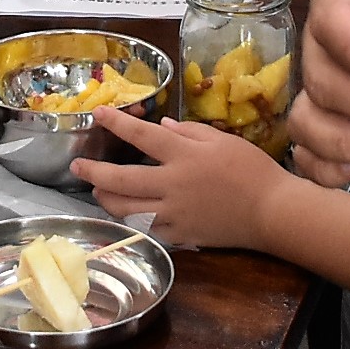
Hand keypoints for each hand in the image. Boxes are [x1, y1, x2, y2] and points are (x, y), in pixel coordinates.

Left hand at [73, 107, 288, 249]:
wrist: (272, 211)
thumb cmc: (252, 170)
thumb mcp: (223, 140)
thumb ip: (189, 132)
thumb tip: (160, 128)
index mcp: (184, 155)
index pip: (142, 136)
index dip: (117, 123)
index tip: (97, 113)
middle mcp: (173, 184)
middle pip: (122, 180)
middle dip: (95, 173)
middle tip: (77, 166)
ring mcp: (175, 212)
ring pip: (128, 209)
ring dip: (107, 199)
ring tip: (97, 191)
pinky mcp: (180, 234)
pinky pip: (148, 227)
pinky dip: (133, 218)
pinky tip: (126, 212)